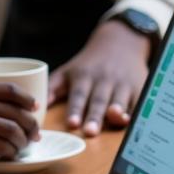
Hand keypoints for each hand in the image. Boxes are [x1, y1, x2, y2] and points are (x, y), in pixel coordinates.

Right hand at [0, 80, 39, 158]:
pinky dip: (3, 154)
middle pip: (14, 113)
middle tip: (34, 136)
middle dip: (30, 127)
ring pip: (7, 132)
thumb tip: (4, 103)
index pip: (9, 89)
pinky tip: (4, 157)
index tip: (36, 108)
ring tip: (20, 148)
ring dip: (19, 143)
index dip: (28, 100)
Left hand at [48, 20, 149, 135]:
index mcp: (84, 77)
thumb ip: (52, 88)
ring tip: (115, 118)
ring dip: (117, 111)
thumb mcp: (68, 71)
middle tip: (90, 131)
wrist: (120, 42)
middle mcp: (103, 80)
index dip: (75, 109)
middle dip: (94, 116)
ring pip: (119, 99)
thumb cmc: (89, 64)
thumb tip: (34, 108)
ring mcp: (122, 83)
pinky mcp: (139, 87)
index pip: (78, 95)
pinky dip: (137, 109)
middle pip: (98, 100)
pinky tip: (134, 118)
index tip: (71, 124)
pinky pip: (138, 100)